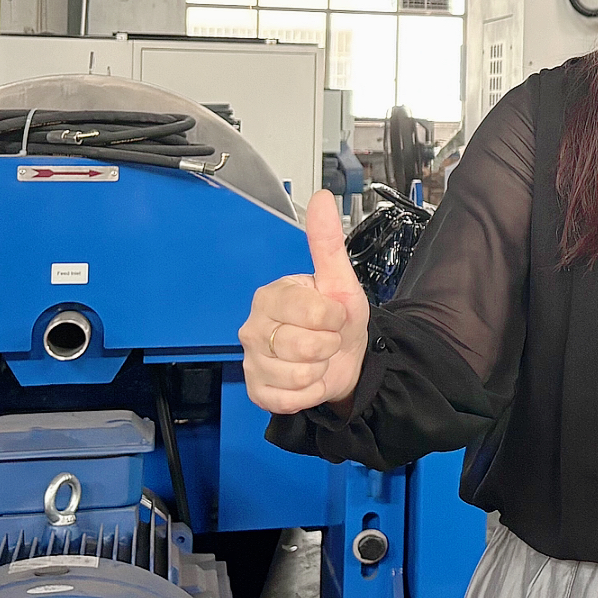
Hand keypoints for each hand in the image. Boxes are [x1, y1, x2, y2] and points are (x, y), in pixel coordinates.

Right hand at [240, 192, 370, 413]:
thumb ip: (327, 242)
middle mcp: (253, 326)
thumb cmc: (338, 319)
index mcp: (271, 296)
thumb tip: (322, 198)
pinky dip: (308, 393)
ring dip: (320, 370)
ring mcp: (252, 360)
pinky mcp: (257, 389)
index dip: (333, 317)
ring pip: (297, 375)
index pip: (311, 311)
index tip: (335, 314)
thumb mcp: (339, 280)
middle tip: (327, 339)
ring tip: (318, 358)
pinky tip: (308, 379)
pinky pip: (287, 399)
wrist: (345, 358)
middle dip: (328, 345)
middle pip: (302, 346)